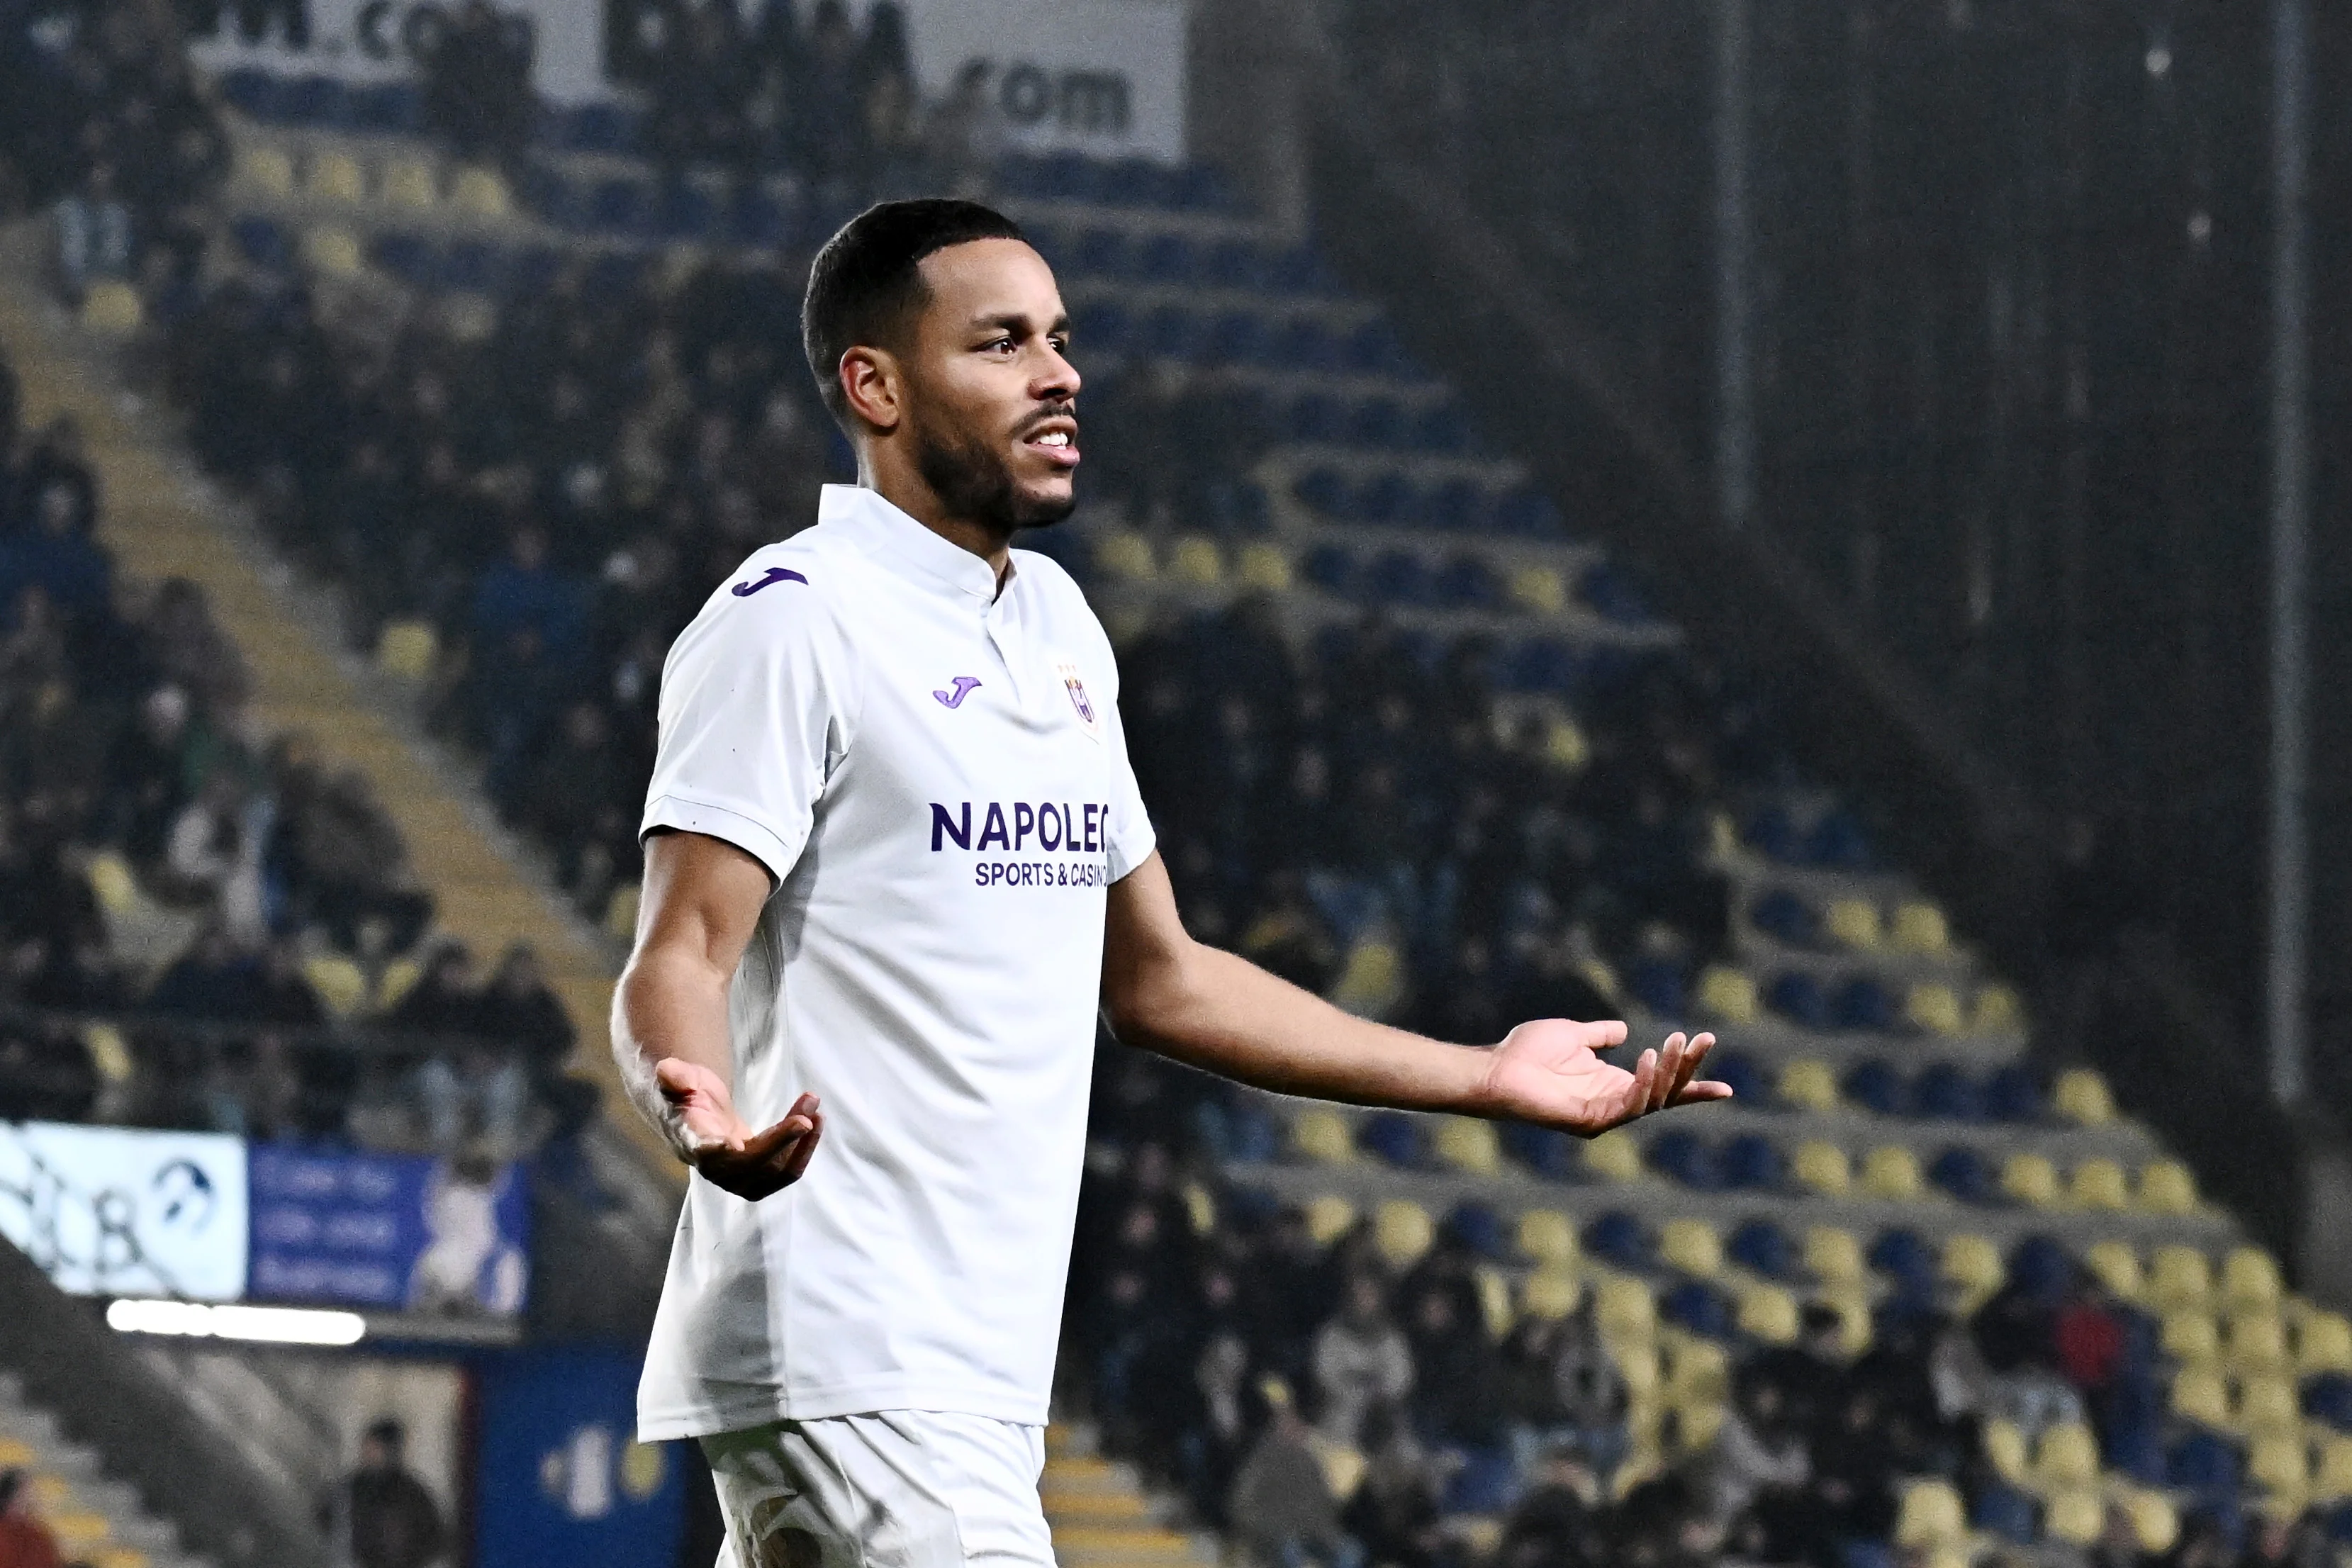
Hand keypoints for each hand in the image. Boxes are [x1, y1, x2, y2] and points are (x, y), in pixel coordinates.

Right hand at [654, 1058, 823, 1199]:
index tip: (738, 1145)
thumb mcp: (680, 1078)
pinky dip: (804, 1146)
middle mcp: (717, 1168)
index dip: (724, 1153)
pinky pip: (787, 1169)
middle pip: (753, 1166)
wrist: (697, 1116)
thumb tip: (667, 1069)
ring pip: (777, 1171)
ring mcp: (740, 1178)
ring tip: (815, 1108)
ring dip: (802, 1143)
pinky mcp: (760, 1175)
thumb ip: (676, 1076)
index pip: (710, 1154)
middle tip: (809, 1113)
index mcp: (694, 1144)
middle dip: (782, 1140)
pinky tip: (814, 1118)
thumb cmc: (688, 1095)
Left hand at [1475, 1018, 1729, 1136]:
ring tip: (1674, 1042)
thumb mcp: (1572, 1035)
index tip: (1728, 1088)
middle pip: (1664, 1092)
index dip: (1692, 1086)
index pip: (1662, 1090)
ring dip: (1667, 1071)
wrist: (1494, 1068)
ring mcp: (1602, 1115)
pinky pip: (1626, 1105)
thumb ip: (1599, 1035)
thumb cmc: (1526, 1054)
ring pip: (1651, 1098)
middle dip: (1687, 1068)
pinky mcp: (1588, 1120)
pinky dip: (1641, 1083)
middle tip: (1704, 1038)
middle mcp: (1612, 1103)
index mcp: (1612, 1086)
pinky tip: (1645, 1057)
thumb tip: (1622, 1030)